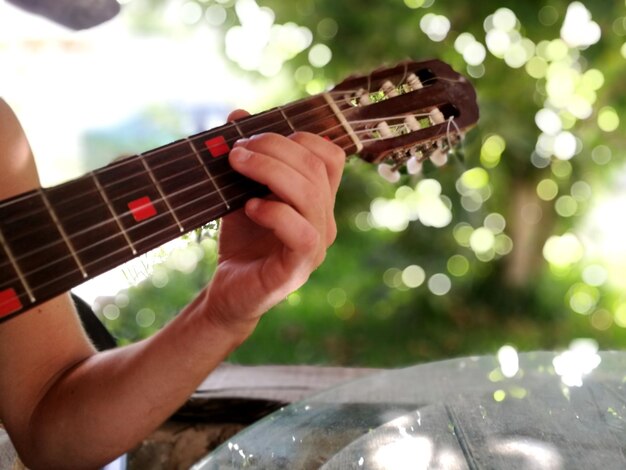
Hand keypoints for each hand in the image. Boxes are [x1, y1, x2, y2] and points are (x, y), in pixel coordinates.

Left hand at [202, 110, 344, 333]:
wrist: (229, 291)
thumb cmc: (242, 240)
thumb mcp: (241, 190)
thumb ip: (247, 156)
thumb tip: (238, 113)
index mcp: (319, 199)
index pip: (330, 155)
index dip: (298, 137)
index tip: (255, 136)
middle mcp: (325, 219)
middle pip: (315, 166)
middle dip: (273, 147)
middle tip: (236, 149)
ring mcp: (317, 244)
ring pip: (310, 193)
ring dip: (270, 170)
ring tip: (237, 165)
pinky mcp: (299, 267)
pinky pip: (301, 231)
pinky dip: (274, 212)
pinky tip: (250, 207)